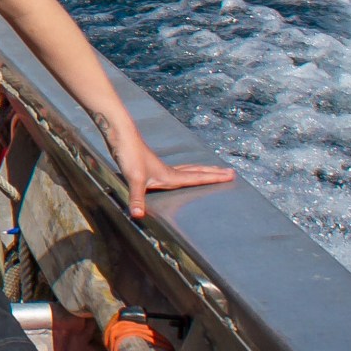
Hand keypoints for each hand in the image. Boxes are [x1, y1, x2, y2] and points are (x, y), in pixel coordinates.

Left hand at [105, 123, 234, 219]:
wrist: (120, 135)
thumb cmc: (129, 155)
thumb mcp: (134, 179)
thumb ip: (136, 198)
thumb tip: (138, 216)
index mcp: (170, 176)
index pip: (197, 178)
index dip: (214, 178)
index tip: (231, 175)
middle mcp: (168, 172)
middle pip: (196, 172)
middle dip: (213, 173)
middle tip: (231, 172)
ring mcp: (159, 168)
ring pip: (187, 169)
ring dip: (201, 170)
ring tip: (213, 170)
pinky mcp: (150, 165)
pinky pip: (175, 169)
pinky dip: (184, 170)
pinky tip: (178, 173)